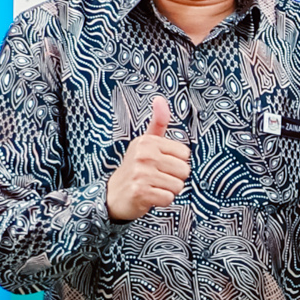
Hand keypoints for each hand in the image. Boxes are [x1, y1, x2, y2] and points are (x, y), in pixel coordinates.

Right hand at [104, 95, 190, 222]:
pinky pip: (168, 198)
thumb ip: (158, 122)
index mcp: (147, 142)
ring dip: (168, 190)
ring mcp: (141, 174)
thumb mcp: (145, 143)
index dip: (176, 162)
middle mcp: (143, 155)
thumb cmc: (135, 168)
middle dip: (174, 178)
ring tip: (153, 186)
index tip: (160, 164)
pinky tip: (149, 196)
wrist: (113, 194)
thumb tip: (160, 98)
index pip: (185, 154)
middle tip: (157, 178)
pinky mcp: (140, 192)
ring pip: (177, 185)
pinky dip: (161, 201)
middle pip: (184, 170)